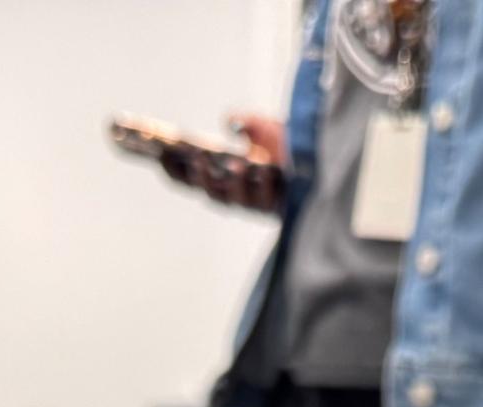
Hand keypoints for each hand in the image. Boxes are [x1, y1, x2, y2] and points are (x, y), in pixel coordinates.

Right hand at [162, 111, 285, 213]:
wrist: (323, 161)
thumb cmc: (292, 145)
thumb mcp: (266, 126)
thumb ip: (247, 122)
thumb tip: (230, 121)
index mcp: (221, 177)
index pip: (189, 178)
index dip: (173, 169)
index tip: (159, 154)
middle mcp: (235, 195)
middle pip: (208, 191)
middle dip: (200, 176)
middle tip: (196, 157)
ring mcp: (255, 205)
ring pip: (235, 199)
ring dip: (233, 182)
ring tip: (233, 165)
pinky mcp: (276, 209)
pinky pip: (265, 200)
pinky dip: (263, 185)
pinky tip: (262, 170)